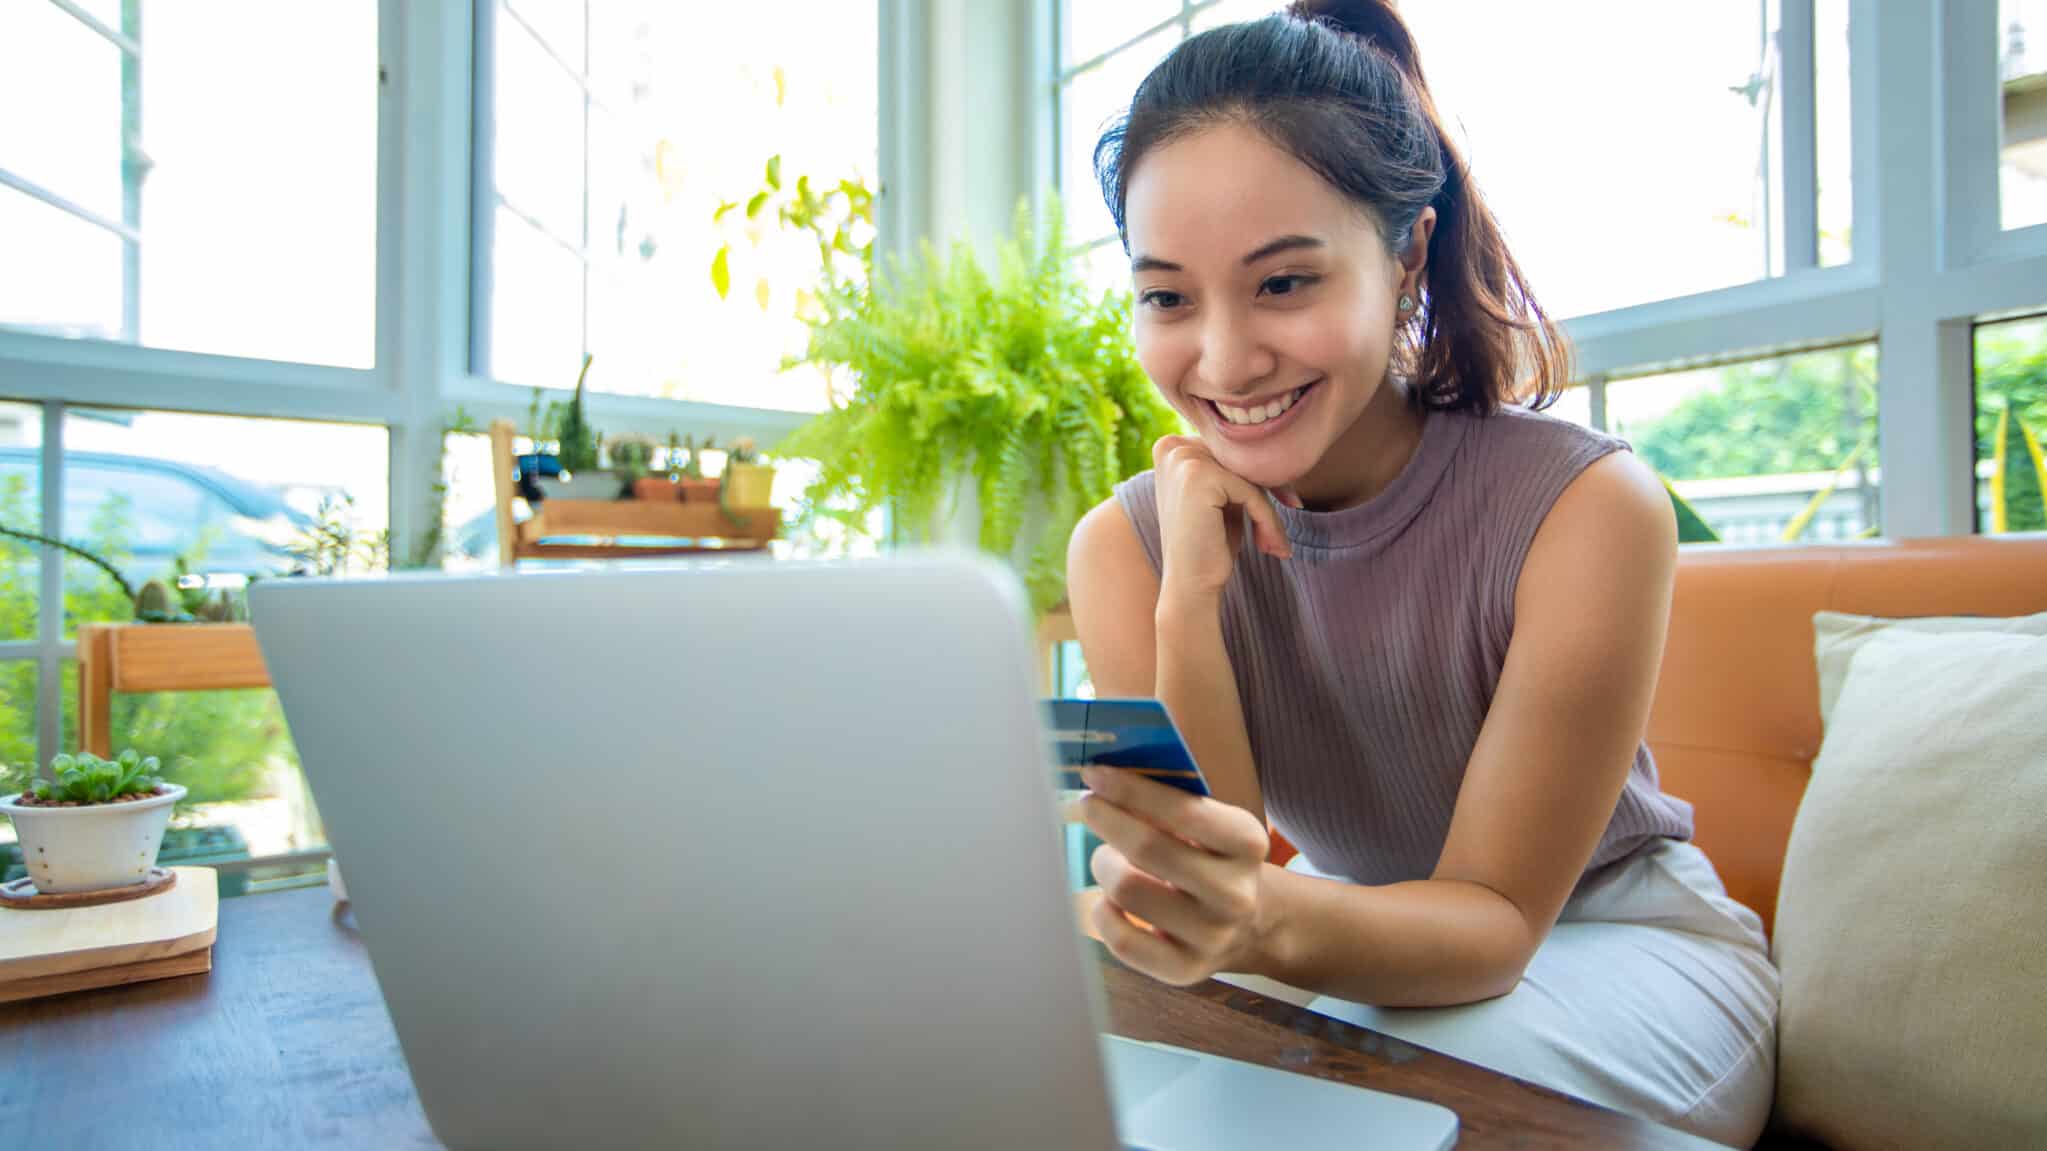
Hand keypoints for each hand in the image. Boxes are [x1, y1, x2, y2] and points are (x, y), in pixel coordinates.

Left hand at [1075, 765, 1272, 985]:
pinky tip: (1109, 899)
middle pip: (1147, 848)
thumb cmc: (1213, 858)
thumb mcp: (1212, 822)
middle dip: (1106, 819)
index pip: (1183, 810)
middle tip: (1089, 806)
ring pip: (1126, 890)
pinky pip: (1120, 939)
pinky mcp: (1185, 969)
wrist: (1252, 924)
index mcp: (1247, 843)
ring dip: (1103, 864)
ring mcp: (1212, 936)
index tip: (1095, 773)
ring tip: (1108, 859)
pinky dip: (1102, 911)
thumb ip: (1170, 798)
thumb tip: (1104, 777)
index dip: (1131, 790)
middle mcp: (1235, 893)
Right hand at [1151, 436, 1298, 600]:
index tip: (1286, 501)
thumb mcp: (1221, 497)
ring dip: (1270, 510)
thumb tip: (1279, 444)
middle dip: (1270, 490)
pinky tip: (1269, 545)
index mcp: (1171, 447)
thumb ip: (1235, 467)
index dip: (1261, 476)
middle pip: (1242, 458)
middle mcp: (1172, 447)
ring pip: (1250, 474)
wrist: (1189, 586)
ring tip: (1274, 543)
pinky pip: (1251, 492)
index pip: (1233, 451)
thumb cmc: (1209, 544)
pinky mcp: (1197, 476)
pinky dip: (1267, 519)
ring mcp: (1181, 459)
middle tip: (1284, 525)